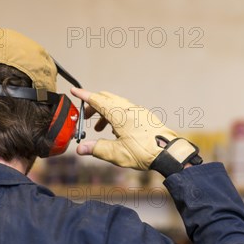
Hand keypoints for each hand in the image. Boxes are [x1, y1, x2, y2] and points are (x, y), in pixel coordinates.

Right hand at [70, 88, 200, 175]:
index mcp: (119, 114)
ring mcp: (137, 111)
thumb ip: (96, 148)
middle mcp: (128, 109)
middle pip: (105, 99)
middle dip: (92, 105)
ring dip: (103, 112)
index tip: (74, 90)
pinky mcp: (144, 116)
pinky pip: (125, 109)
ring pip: (115, 103)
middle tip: (85, 117)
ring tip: (100, 129)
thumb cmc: (143, 152)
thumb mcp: (116, 153)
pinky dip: (115, 115)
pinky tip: (116, 130)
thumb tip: (80, 149)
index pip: (96, 100)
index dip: (83, 96)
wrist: (169, 152)